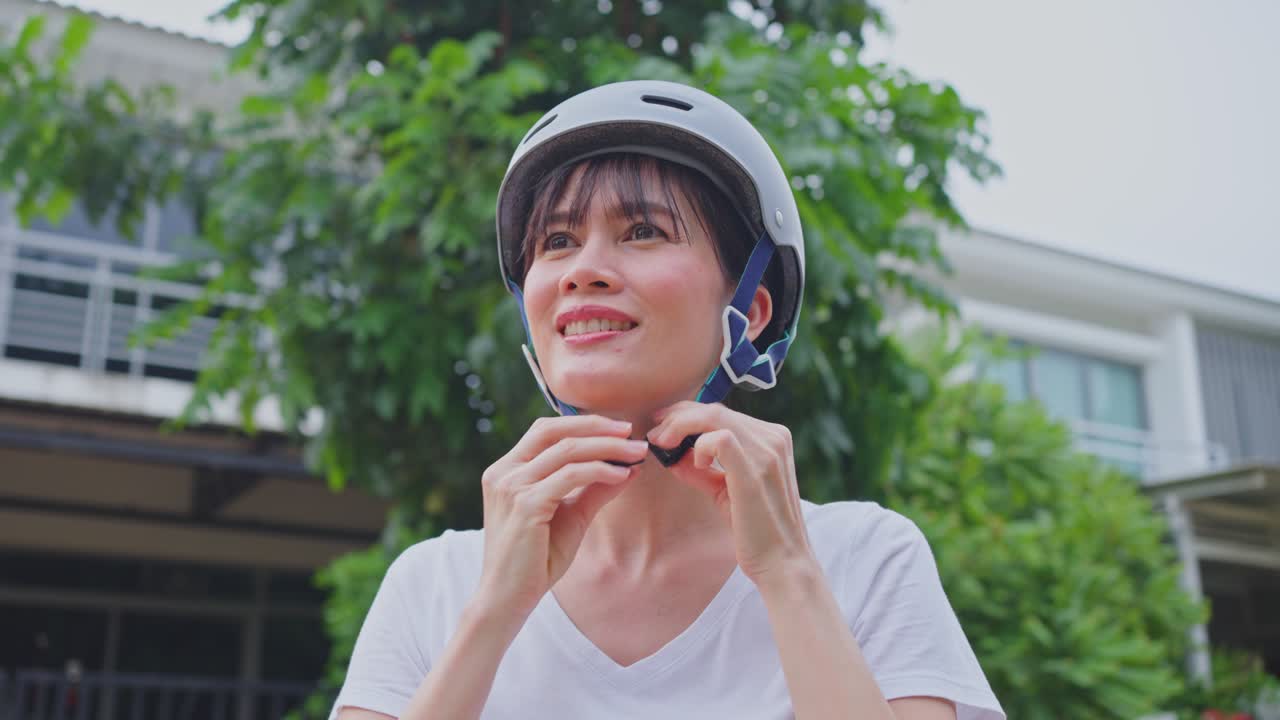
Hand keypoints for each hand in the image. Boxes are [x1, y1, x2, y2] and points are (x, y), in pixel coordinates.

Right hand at [476, 415, 646, 617]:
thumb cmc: (536, 560)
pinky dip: (600, 470)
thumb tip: (628, 466)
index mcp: (506, 470)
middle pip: (555, 431)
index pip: (546, 431)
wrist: (508, 598)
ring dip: (607, 448)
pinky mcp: (525, 505)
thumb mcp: (570, 516)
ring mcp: (511, 487)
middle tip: (631, 432)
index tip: (618, 430)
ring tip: (635, 453)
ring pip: (567, 450)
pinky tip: (621, 475)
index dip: (583, 424)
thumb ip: (594, 489)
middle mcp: (503, 472)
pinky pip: (571, 475)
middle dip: (597, 427)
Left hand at [647, 401, 815, 584]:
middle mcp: (774, 438)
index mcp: (772, 438)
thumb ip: (703, 470)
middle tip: (654, 435)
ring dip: (679, 428)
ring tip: (662, 445)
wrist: (782, 564)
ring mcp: (768, 452)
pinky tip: (695, 465)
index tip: (662, 428)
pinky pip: (719, 438)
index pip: (721, 413)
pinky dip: (699, 446)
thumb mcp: (726, 491)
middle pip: (714, 410)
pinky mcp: (755, 470)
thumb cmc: (756, 531)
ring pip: (713, 417)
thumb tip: (673, 455)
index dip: (686, 416)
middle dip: (676, 418)